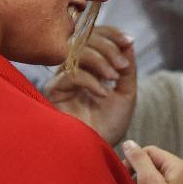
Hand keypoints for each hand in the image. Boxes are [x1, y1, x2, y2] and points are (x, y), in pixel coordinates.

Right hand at [45, 26, 135, 145]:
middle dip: (107, 48)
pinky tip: (101, 94)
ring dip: (100, 61)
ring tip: (113, 79)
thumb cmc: (111, 124)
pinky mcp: (54, 91)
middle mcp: (74, 67)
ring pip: (77, 52)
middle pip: (84, 39)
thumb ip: (127, 67)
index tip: (128, 41)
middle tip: (122, 66)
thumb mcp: (126, 92)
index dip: (111, 34)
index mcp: (90, 65)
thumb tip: (128, 40)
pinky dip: (90, 80)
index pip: (95, 36)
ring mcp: (62, 78)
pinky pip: (71, 74)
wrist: (99, 149)